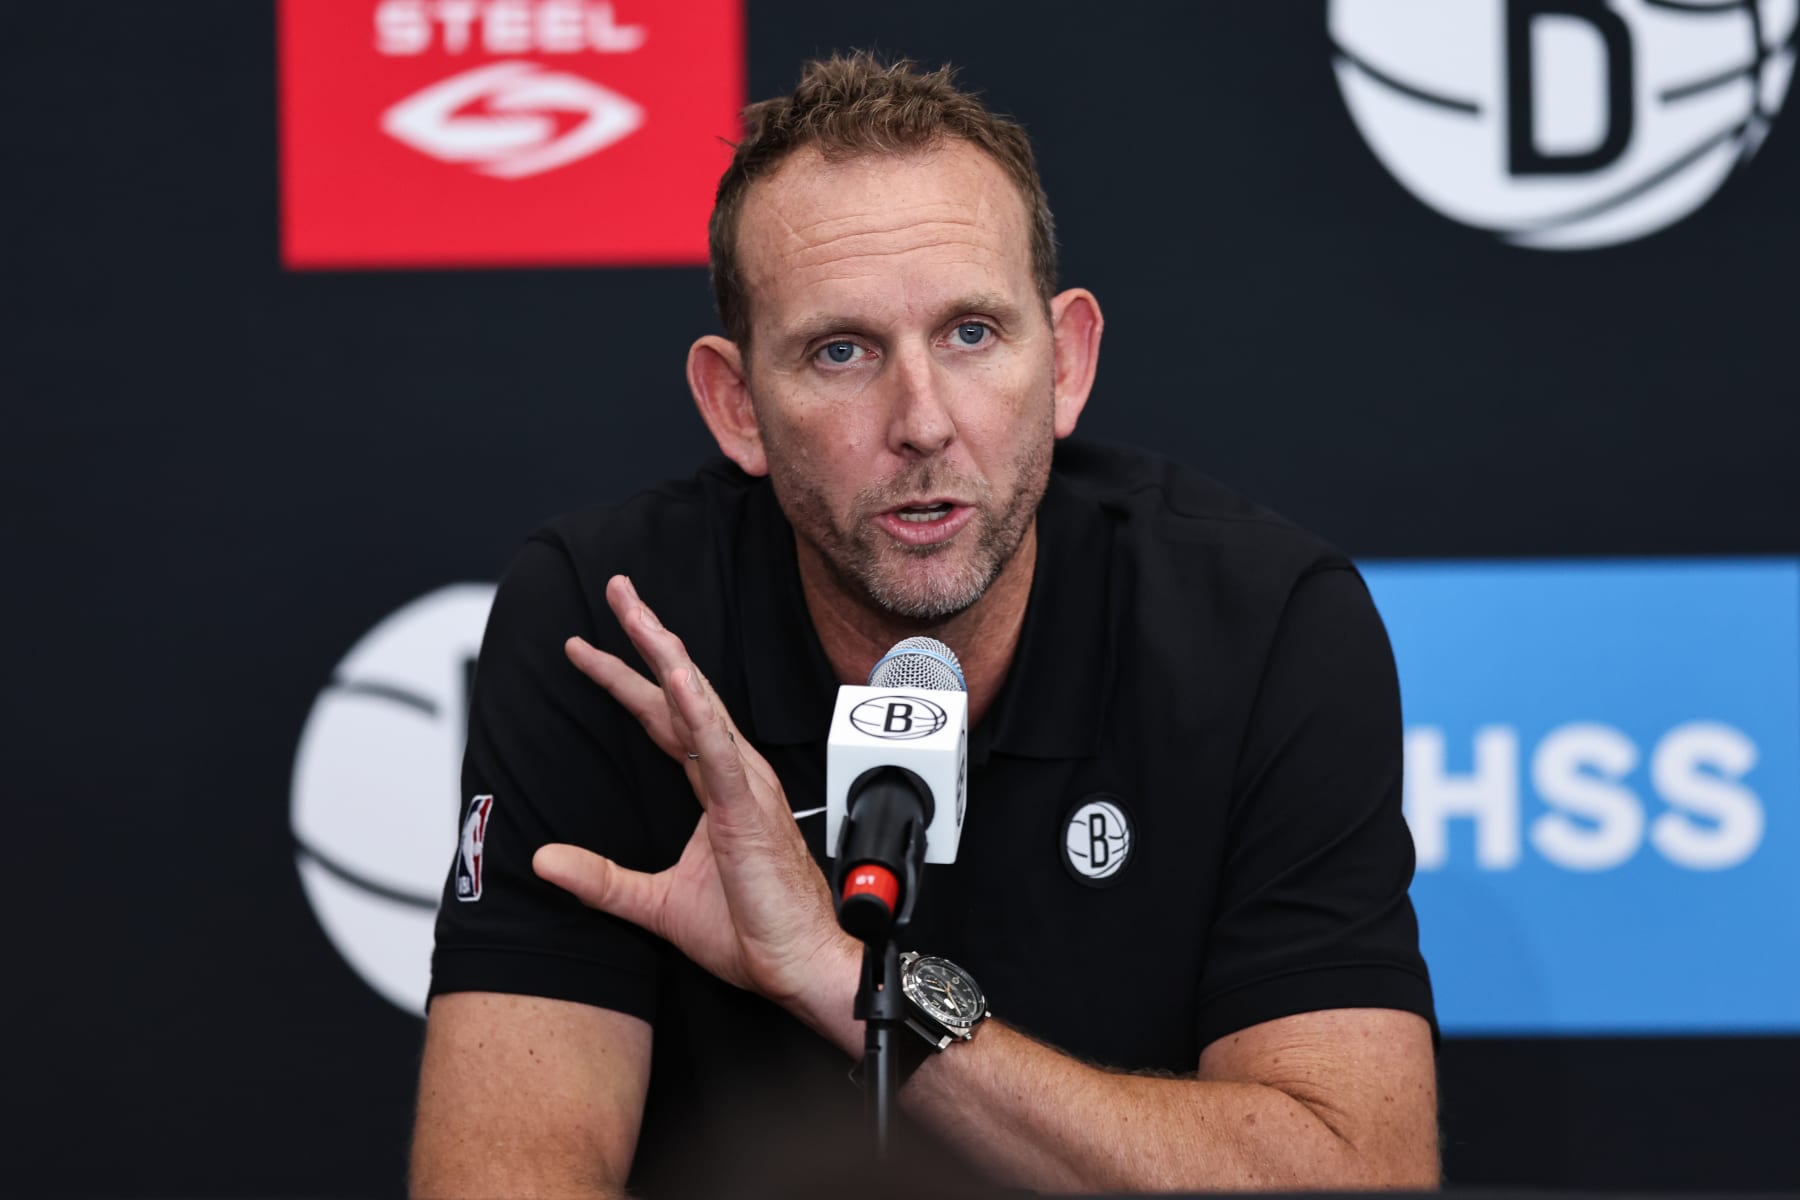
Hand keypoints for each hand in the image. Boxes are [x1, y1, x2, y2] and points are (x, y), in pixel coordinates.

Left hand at [532, 575, 854, 1013]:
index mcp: (717, 788)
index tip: (583, 649)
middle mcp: (733, 773)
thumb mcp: (654, 905)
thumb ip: (600, 879)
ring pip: (698, 704)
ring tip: (636, 615)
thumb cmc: (753, 932)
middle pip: (680, 691)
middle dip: (646, 638)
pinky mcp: (748, 808)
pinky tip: (674, 679)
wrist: (803, 966)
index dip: (624, 681)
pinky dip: (696, 710)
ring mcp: (745, 785)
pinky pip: (718, 749)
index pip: (663, 718)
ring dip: (666, 656)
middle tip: (616, 591)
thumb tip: (540, 861)